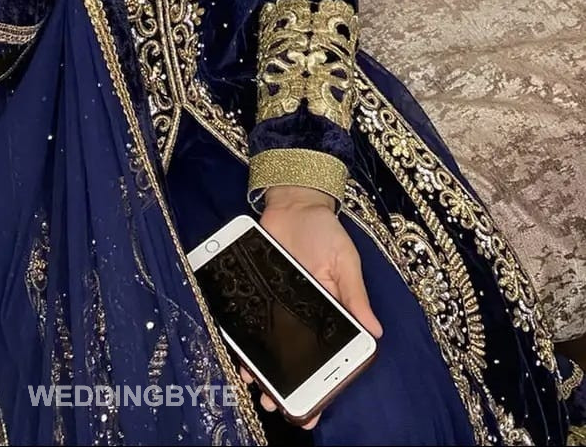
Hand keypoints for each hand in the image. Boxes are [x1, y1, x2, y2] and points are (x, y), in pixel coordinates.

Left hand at [238, 187, 382, 427]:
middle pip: (293, 356)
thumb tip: (374, 332)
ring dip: (261, 368)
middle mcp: (300, 316)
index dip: (321, 383)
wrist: (294, 204)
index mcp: (327, 313)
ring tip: (254, 385)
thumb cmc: (325, 232)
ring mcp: (276, 306)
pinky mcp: (256, 292)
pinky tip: (237, 354)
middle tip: (276, 405)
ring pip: (268, 344)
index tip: (313, 408)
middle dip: (284, 384)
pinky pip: (247, 319)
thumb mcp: (345, 261)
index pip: (326, 355)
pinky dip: (241, 338)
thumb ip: (355, 295)